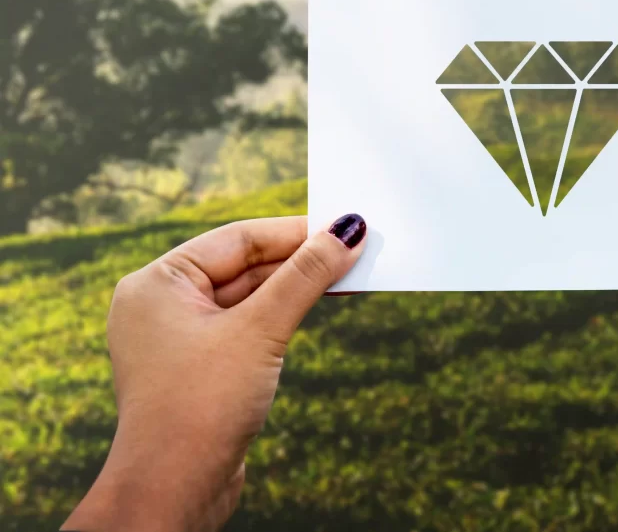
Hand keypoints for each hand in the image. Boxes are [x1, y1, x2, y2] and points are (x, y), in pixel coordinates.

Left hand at [62, 213, 366, 531]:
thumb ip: (305, 276)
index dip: (295, 231)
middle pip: (245, 264)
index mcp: (158, 283)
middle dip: (300, 259)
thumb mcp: (260, 330)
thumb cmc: (200, 407)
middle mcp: (162, 304)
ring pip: (250, 295)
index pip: (238, 239)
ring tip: (348, 273)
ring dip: (296, 287)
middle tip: (355, 248)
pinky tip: (317, 306)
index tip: (344, 225)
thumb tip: (348, 230)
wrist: (172, 494)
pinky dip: (283, 315)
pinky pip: (247, 324)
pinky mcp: (201, 367)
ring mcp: (180, 337)